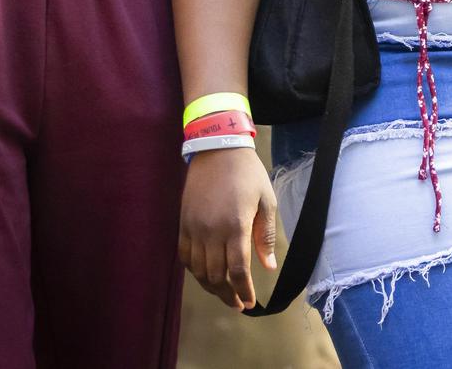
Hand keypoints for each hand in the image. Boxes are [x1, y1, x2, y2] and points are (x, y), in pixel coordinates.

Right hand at [178, 146, 279, 310]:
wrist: (217, 148)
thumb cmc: (248, 173)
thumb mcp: (266, 201)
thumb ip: (266, 236)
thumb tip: (268, 266)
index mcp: (236, 225)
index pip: (237, 271)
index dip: (243, 291)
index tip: (249, 303)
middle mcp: (212, 231)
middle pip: (216, 276)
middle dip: (228, 295)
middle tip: (238, 303)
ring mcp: (194, 228)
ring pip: (198, 270)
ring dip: (211, 287)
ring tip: (224, 294)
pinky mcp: (183, 223)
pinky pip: (185, 256)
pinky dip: (194, 271)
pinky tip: (206, 275)